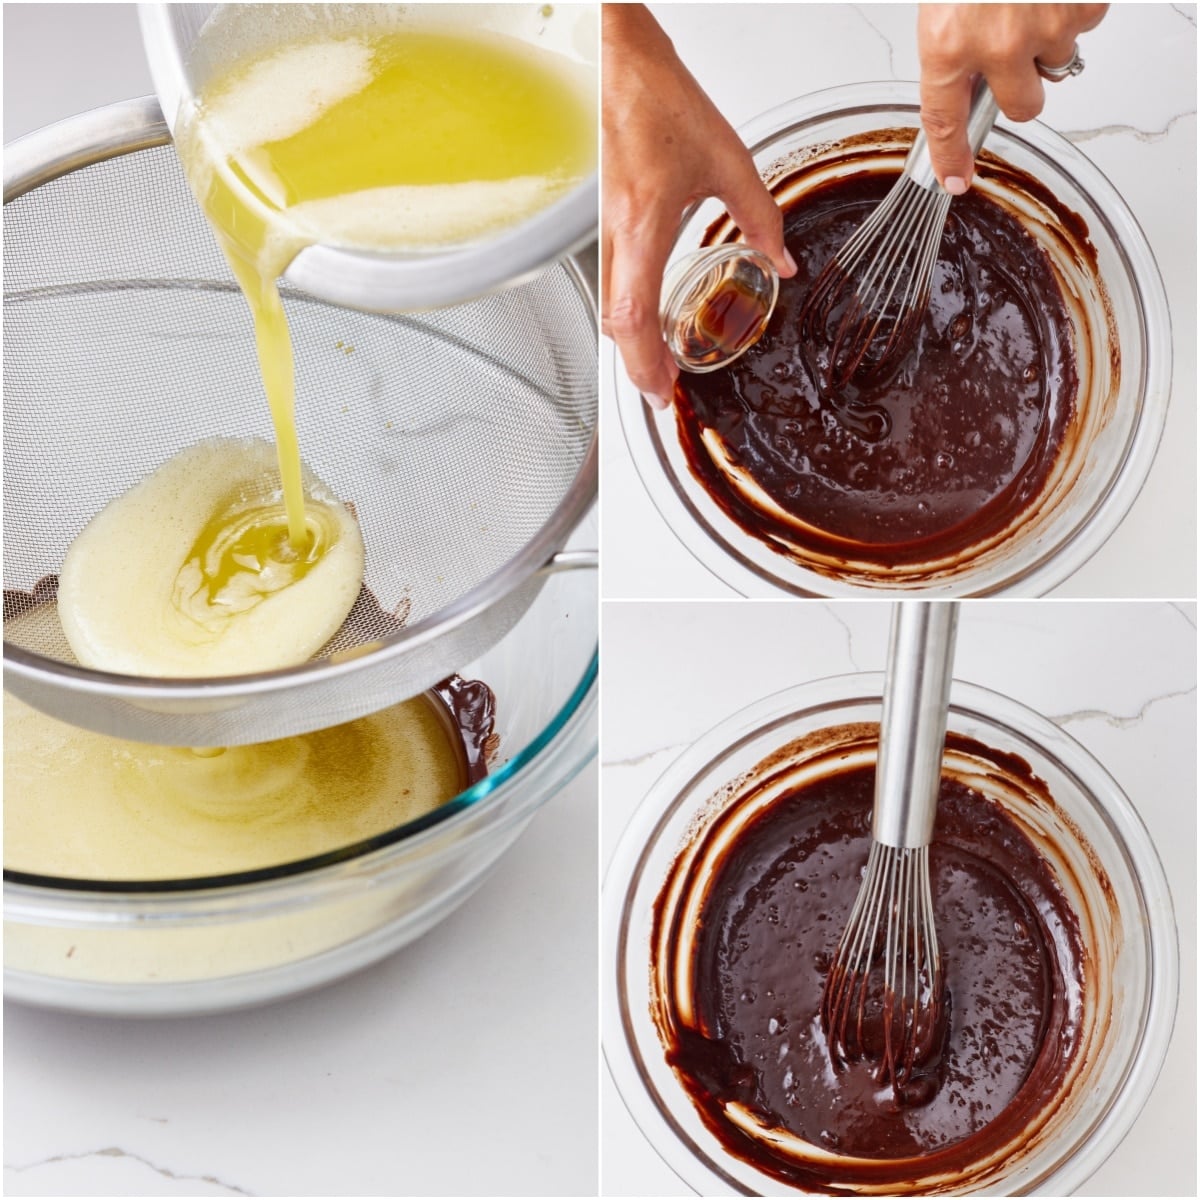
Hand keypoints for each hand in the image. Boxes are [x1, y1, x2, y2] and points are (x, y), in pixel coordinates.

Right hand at [602, 5, 795, 408]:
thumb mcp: (725, 160)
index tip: (661, 391)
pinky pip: (611, 278)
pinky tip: (648, 310)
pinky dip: (627, 308)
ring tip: (659, 358)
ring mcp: (602, 227)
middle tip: (662, 386)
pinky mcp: (601, 218)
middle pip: (617, 324)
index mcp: (643, 225)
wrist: (612, 62)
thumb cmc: (655, 98)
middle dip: (638, 364)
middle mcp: (616, 233)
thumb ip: (758, 215)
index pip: (635, 319)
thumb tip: (780, 256)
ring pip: (610, 304)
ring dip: (632, 340)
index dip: (645, 364)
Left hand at [918, 4, 1107, 192]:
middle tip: (1015, 50)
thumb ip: (955, 43)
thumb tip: (966, 78)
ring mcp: (1046, 24)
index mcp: (949, 43)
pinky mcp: (1083, 3)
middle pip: (1022, 107)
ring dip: (1048, 37)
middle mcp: (999, 43)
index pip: (945, 120)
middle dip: (1022, 87)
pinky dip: (1073, 5)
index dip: (951, 155)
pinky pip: (1086, 21)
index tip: (954, 178)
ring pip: (1058, 62)